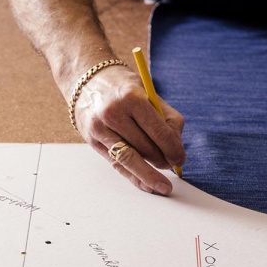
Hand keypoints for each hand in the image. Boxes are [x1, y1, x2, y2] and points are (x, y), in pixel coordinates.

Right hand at [73, 64, 185, 194]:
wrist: (86, 80)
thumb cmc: (124, 88)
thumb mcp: (148, 93)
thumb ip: (166, 118)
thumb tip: (177, 148)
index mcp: (132, 97)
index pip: (159, 131)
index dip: (173, 149)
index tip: (181, 158)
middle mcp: (113, 113)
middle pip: (145, 147)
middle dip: (162, 161)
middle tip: (171, 165)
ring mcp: (100, 128)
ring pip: (130, 159)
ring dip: (149, 174)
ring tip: (162, 184)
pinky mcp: (93, 141)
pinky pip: (117, 164)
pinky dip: (134, 177)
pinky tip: (146, 185)